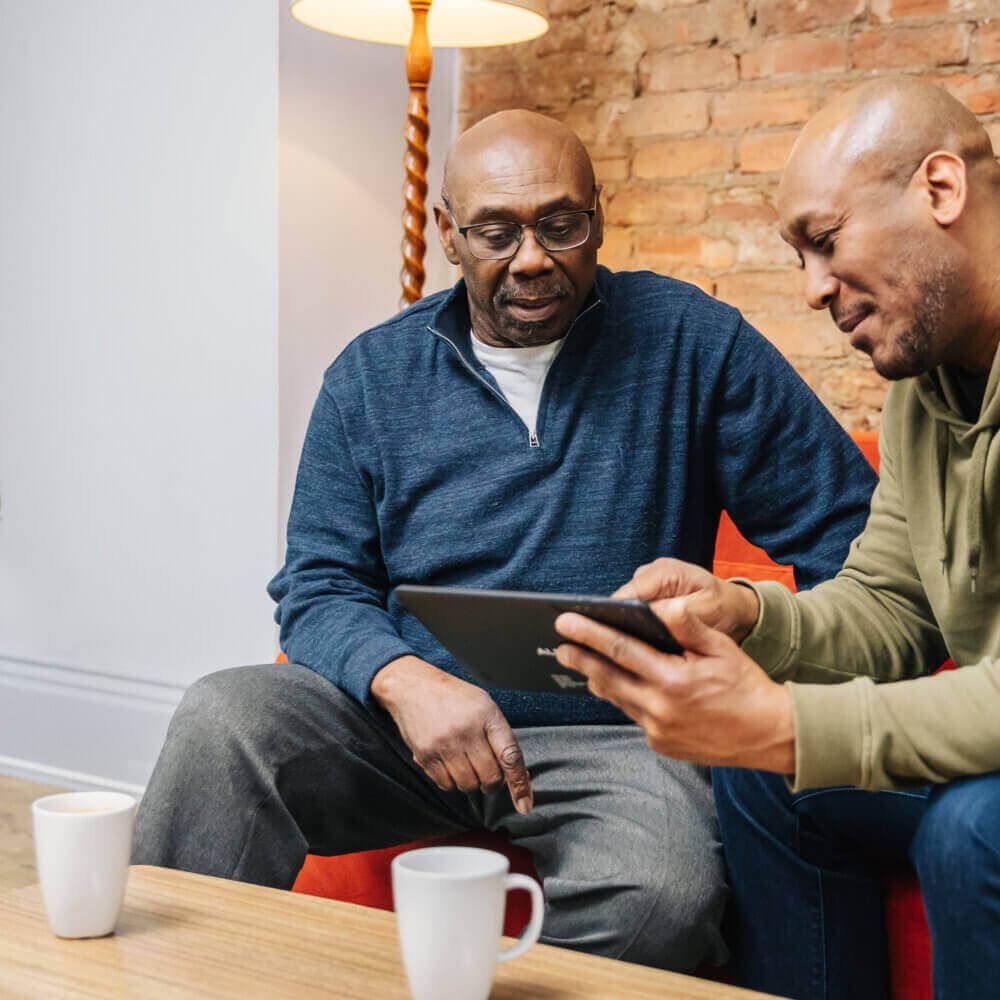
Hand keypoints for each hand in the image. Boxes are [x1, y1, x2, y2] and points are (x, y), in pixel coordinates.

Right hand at [371, 656, 532, 813]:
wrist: (413, 687)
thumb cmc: (453, 697)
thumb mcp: (484, 706)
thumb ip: (500, 737)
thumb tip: (516, 774)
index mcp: (487, 715)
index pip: (510, 756)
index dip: (520, 784)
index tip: (525, 805)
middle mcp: (466, 731)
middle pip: (489, 777)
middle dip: (492, 781)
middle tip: (486, 769)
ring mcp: (444, 744)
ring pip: (468, 785)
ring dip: (471, 781)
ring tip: (464, 760)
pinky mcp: (425, 756)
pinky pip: (446, 785)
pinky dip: (451, 781)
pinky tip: (448, 762)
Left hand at [554, 602, 794, 772]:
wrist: (769, 735)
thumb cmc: (746, 685)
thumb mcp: (722, 648)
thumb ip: (687, 626)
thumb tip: (660, 606)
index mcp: (674, 680)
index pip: (620, 650)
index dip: (589, 634)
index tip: (566, 622)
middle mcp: (660, 709)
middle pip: (607, 678)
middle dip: (581, 659)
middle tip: (559, 646)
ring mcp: (658, 731)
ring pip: (618, 699)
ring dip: (599, 679)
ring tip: (583, 662)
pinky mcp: (660, 745)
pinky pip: (634, 715)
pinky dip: (626, 698)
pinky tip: (620, 684)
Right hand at [614, 557, 759, 643]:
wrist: (735, 607)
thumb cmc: (724, 608)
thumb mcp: (707, 611)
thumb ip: (679, 615)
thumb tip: (649, 617)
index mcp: (665, 572)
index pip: (628, 594)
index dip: (614, 617)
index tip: (609, 640)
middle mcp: (650, 573)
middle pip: (620, 601)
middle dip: (615, 625)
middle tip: (612, 655)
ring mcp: (646, 584)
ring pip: (622, 608)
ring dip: (622, 628)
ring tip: (619, 655)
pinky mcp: (646, 596)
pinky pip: (630, 613)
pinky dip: (631, 629)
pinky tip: (631, 650)